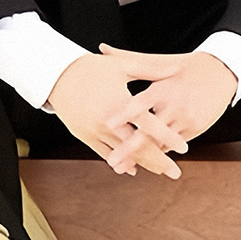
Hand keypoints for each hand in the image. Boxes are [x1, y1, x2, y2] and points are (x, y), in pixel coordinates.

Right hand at [47, 52, 185, 177]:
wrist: (56, 75)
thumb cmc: (91, 68)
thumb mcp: (122, 66)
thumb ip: (151, 70)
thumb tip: (177, 69)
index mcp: (119, 103)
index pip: (149, 125)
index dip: (168, 137)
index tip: (184, 148)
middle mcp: (107, 122)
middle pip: (138, 147)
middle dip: (159, 162)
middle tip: (176, 173)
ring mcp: (95, 131)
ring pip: (123, 155)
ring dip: (142, 164)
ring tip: (159, 171)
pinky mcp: (85, 136)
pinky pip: (106, 154)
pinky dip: (121, 163)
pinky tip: (134, 168)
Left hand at [98, 45, 237, 174]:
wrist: (223, 72)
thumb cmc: (185, 65)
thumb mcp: (160, 61)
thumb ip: (129, 58)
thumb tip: (102, 49)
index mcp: (163, 89)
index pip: (141, 103)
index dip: (125, 115)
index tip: (108, 124)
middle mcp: (174, 107)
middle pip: (150, 132)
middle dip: (130, 148)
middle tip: (113, 161)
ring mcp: (186, 120)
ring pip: (162, 144)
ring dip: (142, 157)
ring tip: (122, 168)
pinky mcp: (195, 129)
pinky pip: (173, 145)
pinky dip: (159, 153)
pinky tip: (143, 163)